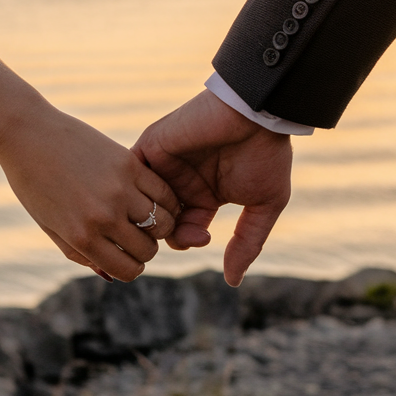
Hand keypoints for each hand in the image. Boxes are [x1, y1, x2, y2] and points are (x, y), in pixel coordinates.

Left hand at [0, 102, 180, 281]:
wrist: (27, 134)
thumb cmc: (33, 183)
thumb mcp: (50, 225)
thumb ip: (79, 253)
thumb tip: (111, 273)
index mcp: (81, 236)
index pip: (127, 270)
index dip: (131, 268)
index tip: (126, 256)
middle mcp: (103, 216)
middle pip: (147, 249)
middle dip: (144, 249)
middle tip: (135, 235)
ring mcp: (119, 189)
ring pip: (163, 223)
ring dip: (159, 225)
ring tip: (147, 217)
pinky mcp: (128, 163)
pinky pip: (165, 192)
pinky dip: (167, 201)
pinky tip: (155, 199)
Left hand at [132, 90, 291, 286]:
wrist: (256, 114)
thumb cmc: (266, 156)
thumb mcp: (264, 205)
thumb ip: (247, 243)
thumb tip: (233, 282)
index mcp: (205, 195)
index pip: (184, 229)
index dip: (189, 239)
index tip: (204, 236)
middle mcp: (182, 182)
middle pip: (159, 220)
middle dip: (169, 232)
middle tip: (186, 229)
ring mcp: (164, 164)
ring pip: (141, 201)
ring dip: (150, 214)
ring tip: (167, 216)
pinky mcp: (151, 146)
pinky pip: (130, 174)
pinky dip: (134, 189)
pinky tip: (150, 197)